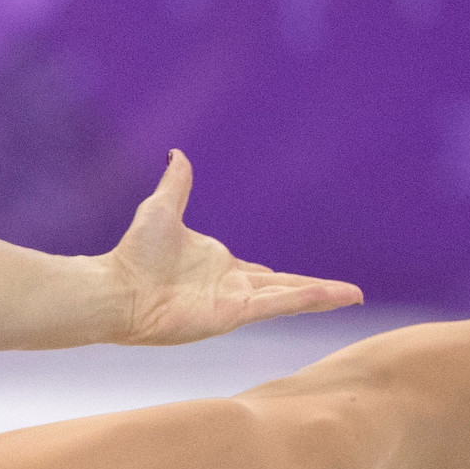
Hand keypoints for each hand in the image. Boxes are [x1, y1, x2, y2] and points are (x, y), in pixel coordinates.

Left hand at [104, 152, 362, 344]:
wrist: (116, 287)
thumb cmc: (134, 254)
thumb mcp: (162, 208)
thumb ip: (177, 184)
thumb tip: (177, 154)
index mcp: (219, 266)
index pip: (263, 274)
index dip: (287, 278)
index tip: (309, 284)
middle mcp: (230, 287)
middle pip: (285, 287)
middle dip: (317, 290)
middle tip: (349, 294)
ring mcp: (233, 303)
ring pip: (287, 298)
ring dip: (321, 296)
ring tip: (353, 297)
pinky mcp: (231, 314)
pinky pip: (274, 306)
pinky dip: (303, 300)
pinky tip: (329, 297)